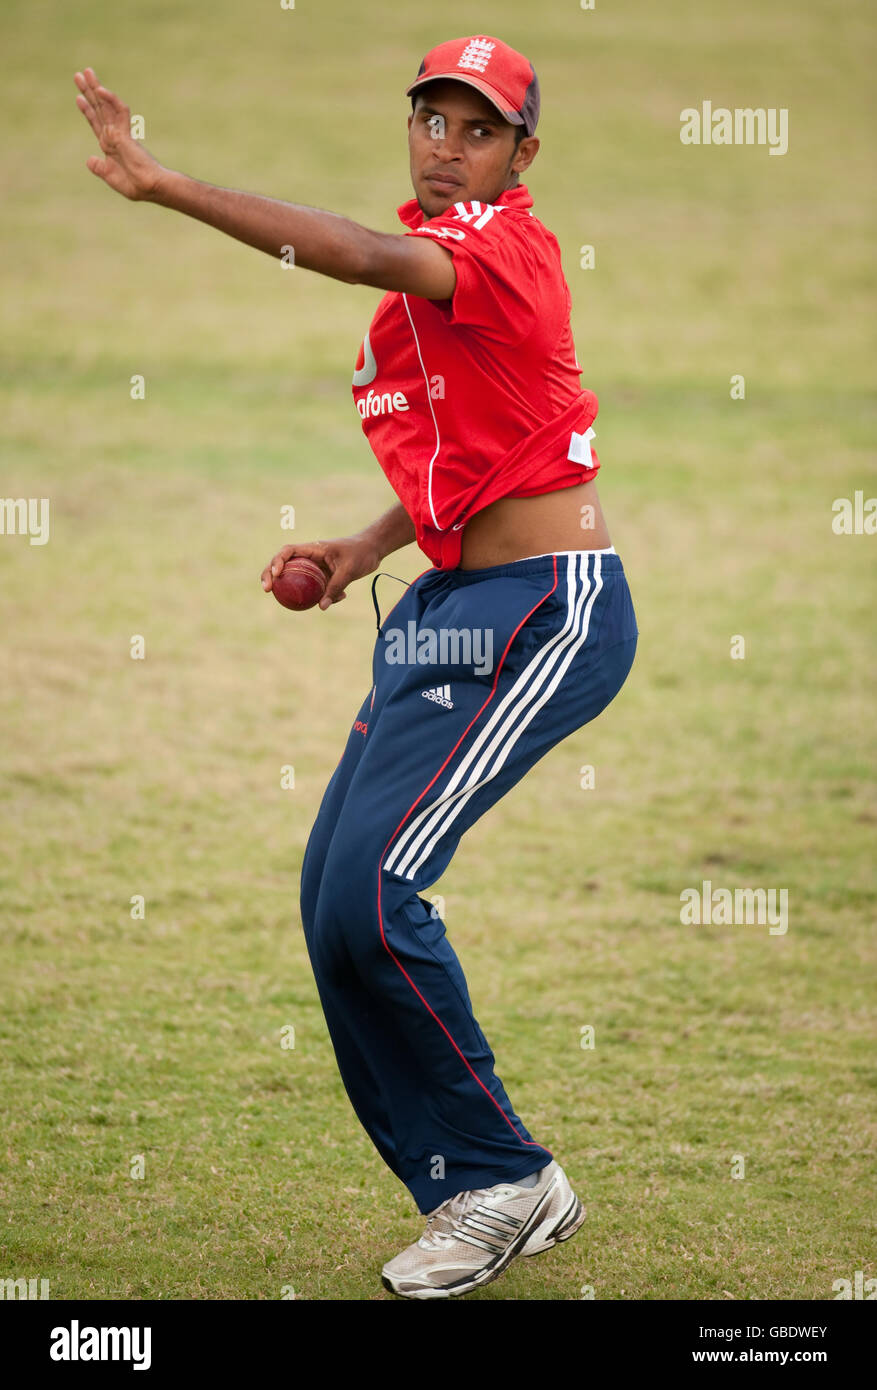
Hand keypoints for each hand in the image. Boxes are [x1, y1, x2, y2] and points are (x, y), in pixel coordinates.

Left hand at [74, 67, 163, 200]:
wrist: (148, 187)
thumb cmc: (134, 185)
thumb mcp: (110, 176)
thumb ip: (99, 167)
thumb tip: (89, 159)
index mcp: (110, 145)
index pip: (96, 123)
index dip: (87, 110)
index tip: (78, 98)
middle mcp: (114, 135)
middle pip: (99, 109)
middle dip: (89, 91)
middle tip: (79, 74)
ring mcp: (119, 132)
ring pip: (106, 105)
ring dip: (96, 88)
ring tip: (86, 72)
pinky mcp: (125, 132)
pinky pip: (119, 111)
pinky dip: (110, 100)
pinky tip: (100, 90)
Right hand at [260, 535, 381, 610]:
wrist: (373, 550)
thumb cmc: (361, 553)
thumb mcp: (349, 570)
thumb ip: (335, 587)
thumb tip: (321, 607)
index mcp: (313, 549)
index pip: (288, 551)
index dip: (277, 561)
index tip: (276, 574)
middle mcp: (310, 557)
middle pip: (284, 564)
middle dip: (270, 574)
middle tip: (267, 590)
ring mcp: (315, 567)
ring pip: (295, 578)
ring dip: (288, 589)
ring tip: (282, 601)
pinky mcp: (322, 577)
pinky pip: (313, 588)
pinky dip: (315, 596)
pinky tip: (325, 604)